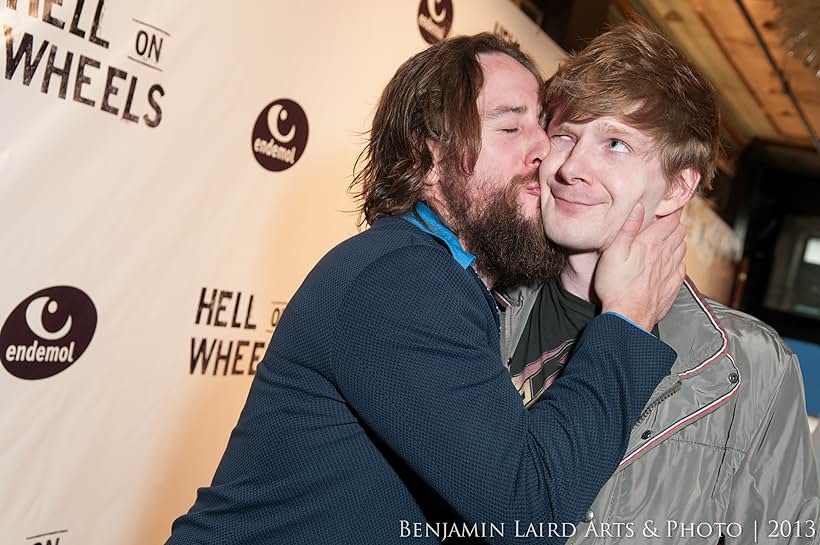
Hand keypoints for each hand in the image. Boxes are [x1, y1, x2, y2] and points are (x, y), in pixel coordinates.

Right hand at [594, 203, 685, 329]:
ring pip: (682, 247)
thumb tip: (639, 206)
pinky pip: (682, 266)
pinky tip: (669, 262)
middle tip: (666, 220)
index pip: (670, 220)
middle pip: (680, 231)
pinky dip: (678, 260)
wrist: (627, 318)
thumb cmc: (615, 286)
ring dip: (677, 240)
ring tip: (668, 238)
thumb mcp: (613, 253)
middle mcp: (666, 255)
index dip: (671, 211)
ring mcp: (672, 271)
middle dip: (674, 223)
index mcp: (651, 243)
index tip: (668, 206)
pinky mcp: (673, 285)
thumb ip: (627, 229)